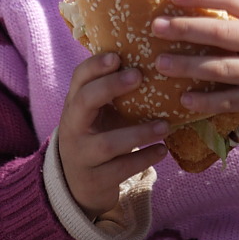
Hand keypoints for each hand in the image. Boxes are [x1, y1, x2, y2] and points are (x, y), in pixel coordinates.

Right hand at [58, 52, 167, 220]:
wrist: (77, 184)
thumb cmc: (96, 135)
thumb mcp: (97, 113)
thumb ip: (112, 91)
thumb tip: (153, 58)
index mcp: (74, 104)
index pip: (79, 78)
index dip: (95, 65)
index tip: (117, 56)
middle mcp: (73, 127)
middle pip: (84, 102)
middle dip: (109, 87)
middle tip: (138, 76)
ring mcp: (82, 155)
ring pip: (107, 143)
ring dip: (138, 132)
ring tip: (165, 125)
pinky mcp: (96, 180)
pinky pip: (121, 169)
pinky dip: (144, 159)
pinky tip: (163, 150)